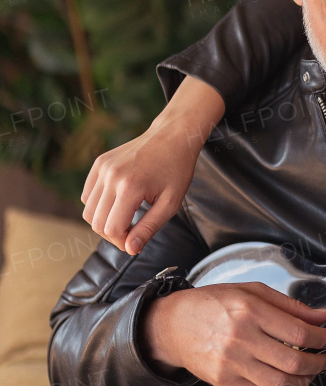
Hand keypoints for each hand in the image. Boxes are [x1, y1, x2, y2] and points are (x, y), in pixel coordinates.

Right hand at [82, 76, 224, 254]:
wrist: (172, 137)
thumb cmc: (177, 170)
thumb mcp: (170, 203)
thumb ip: (149, 228)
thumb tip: (130, 249)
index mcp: (130, 187)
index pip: (112, 229)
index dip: (123, 241)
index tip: (136, 241)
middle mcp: (111, 177)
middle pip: (97, 223)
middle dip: (113, 234)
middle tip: (133, 231)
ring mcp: (102, 168)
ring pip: (88, 210)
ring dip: (104, 220)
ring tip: (127, 216)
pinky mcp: (99, 164)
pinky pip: (87, 195)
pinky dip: (98, 205)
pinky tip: (119, 202)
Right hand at [142, 282, 325, 385]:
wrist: (172, 325)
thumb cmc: (212, 304)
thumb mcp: (252, 292)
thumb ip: (290, 305)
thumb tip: (322, 316)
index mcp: (250, 311)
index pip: (298, 331)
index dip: (322, 338)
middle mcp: (241, 339)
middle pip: (292, 359)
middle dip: (318, 362)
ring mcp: (232, 363)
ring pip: (279, 382)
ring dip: (306, 381)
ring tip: (314, 373)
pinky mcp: (225, 381)